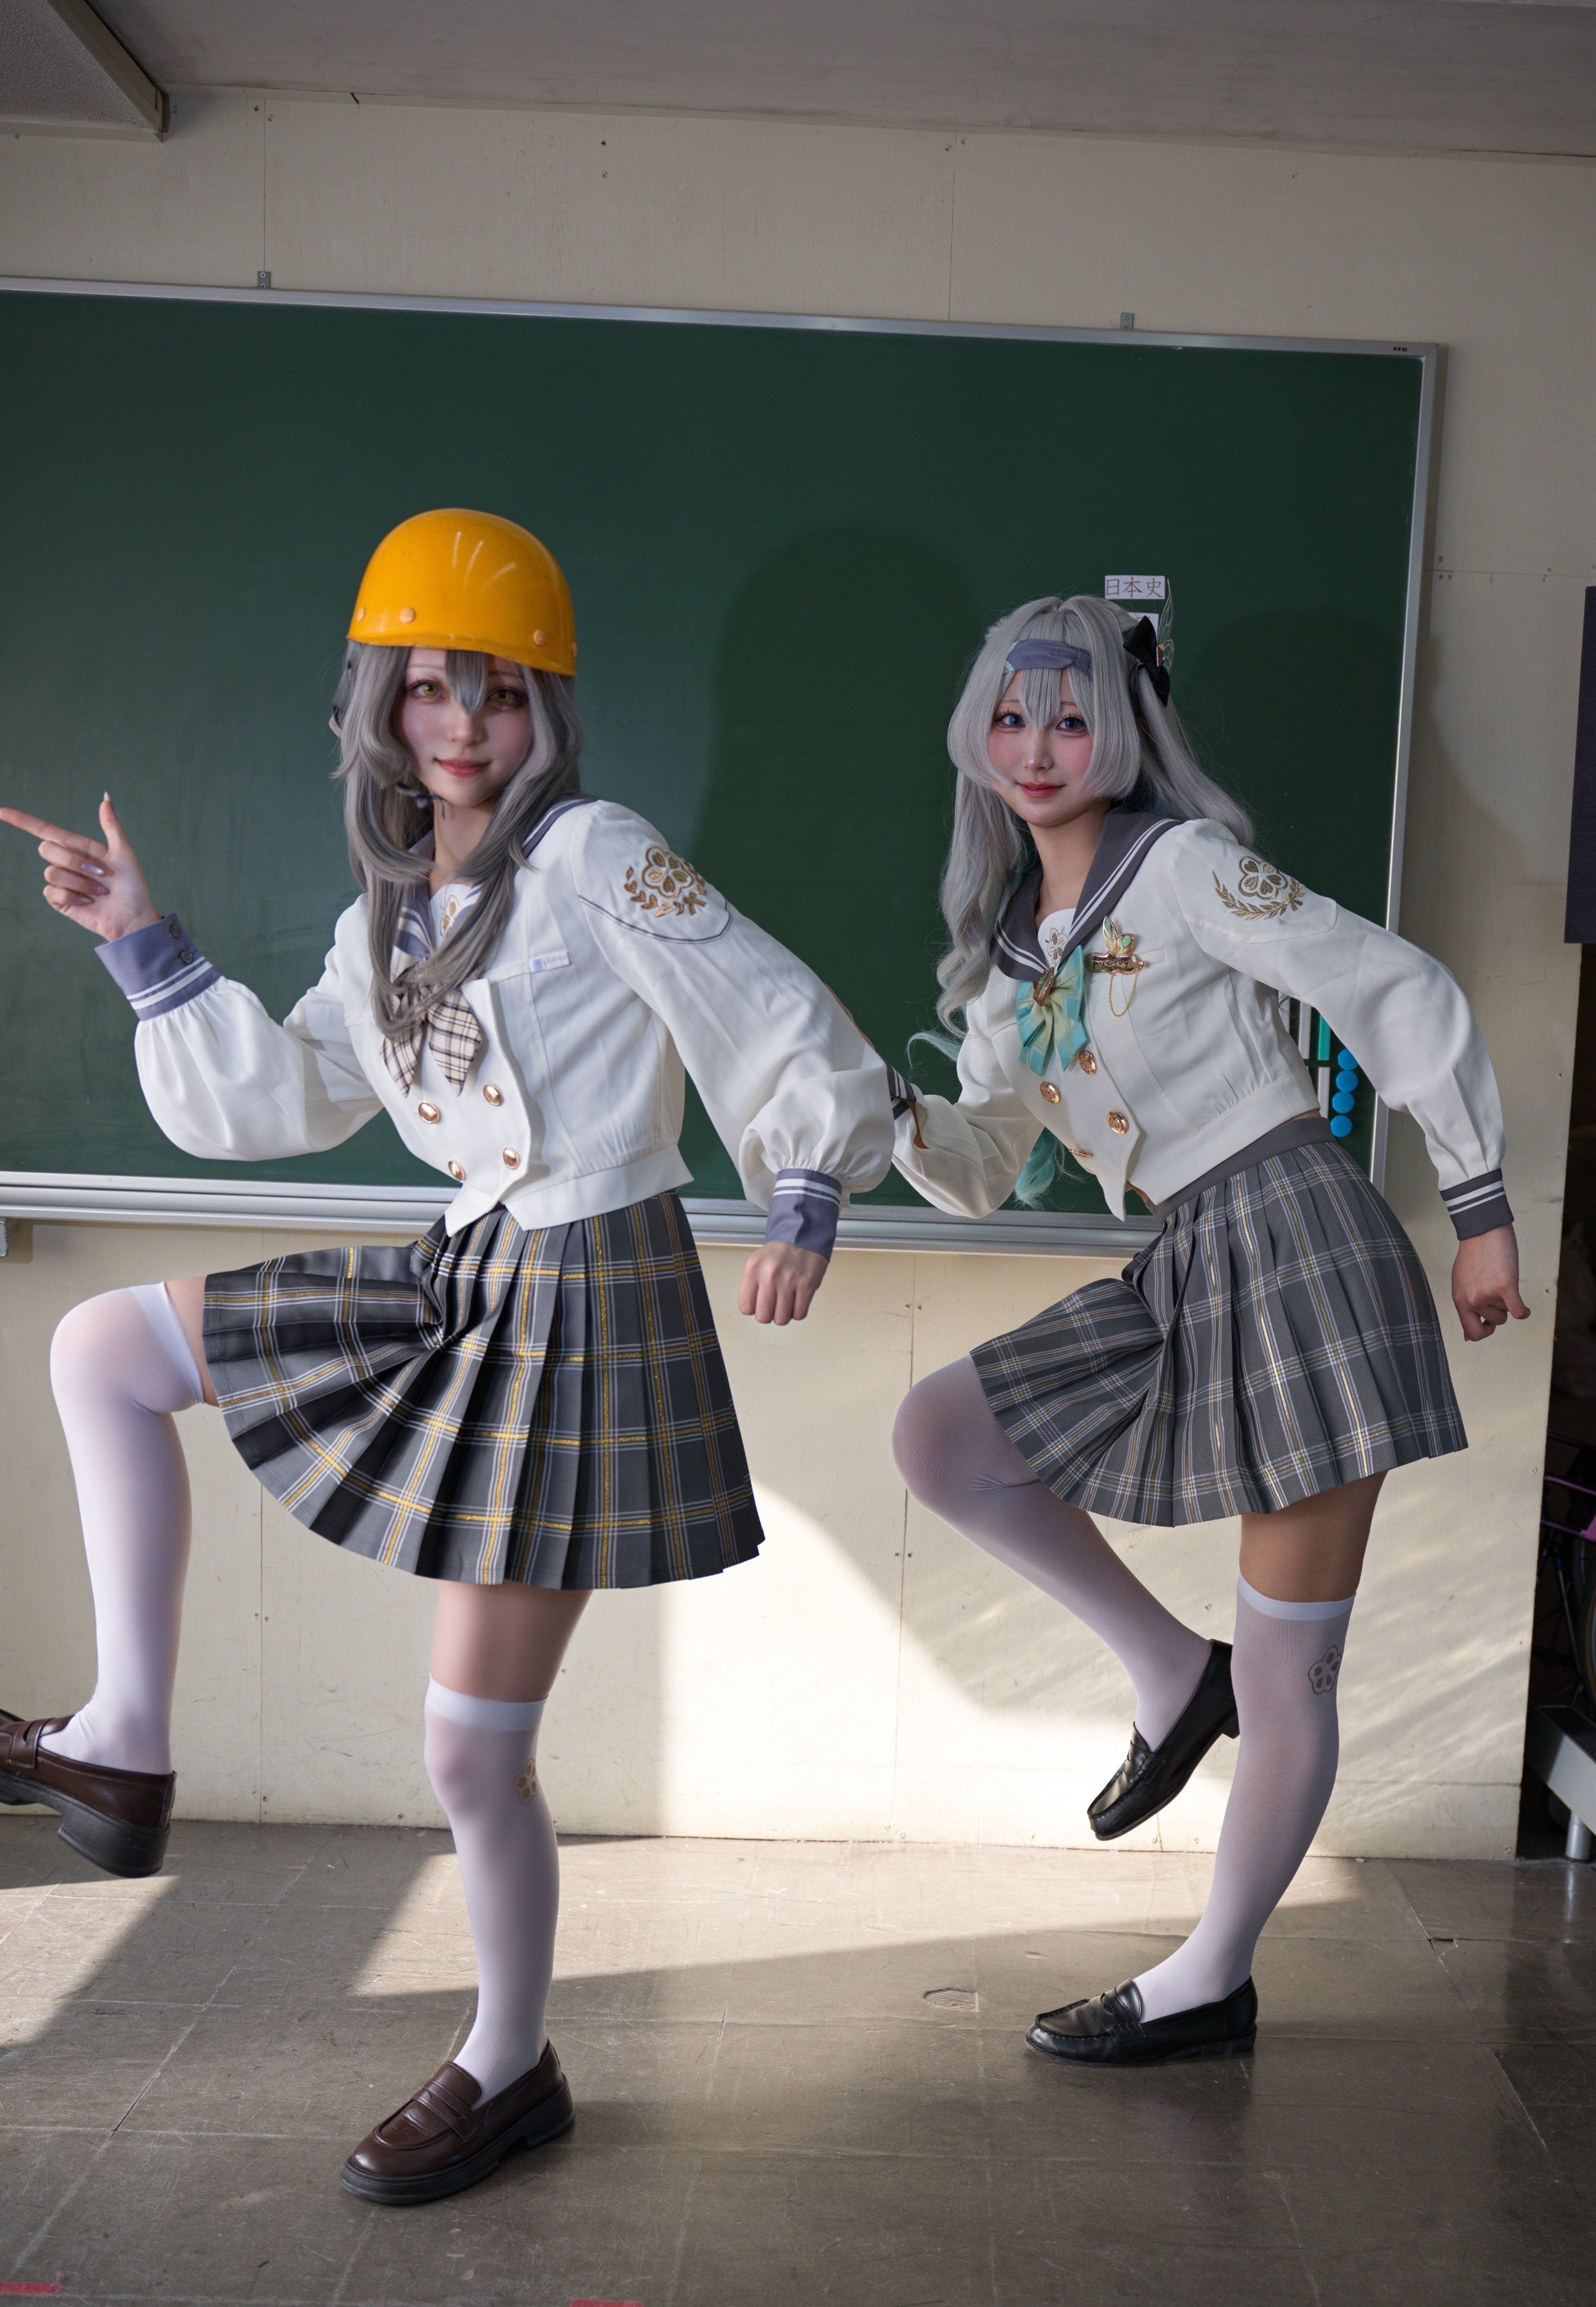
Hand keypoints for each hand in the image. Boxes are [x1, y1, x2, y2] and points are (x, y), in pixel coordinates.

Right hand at [0, 796, 159, 942]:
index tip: (1, 811)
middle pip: (47, 849)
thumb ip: (111, 826)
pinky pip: (52, 892)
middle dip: (74, 861)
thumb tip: (106, 797)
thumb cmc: (132, 886)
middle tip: (100, 873)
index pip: (45, 831)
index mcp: (79, 847)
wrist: (133, 917)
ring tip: (99, 892)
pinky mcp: (60, 901)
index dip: (22, 820)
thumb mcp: (124, 853)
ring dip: (79, 883)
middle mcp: (67, 862)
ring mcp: (62, 882)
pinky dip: (72, 897)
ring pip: (52, 872)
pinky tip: (88, 903)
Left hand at [738, 1243, 827, 1325]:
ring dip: (784, 1315)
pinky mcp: (806, 1285)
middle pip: (763, 1317)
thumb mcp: (755, 1263)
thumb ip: (750, 1286)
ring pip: (782, 1319)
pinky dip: (797, 1312)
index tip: (759, 1304)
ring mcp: (789, 1281)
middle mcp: (769, 1275)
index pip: (746, 1308)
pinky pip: (799, 1314)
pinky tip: (796, 1301)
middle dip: (768, 1315)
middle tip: (773, 1306)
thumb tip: (752, 1309)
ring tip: (785, 1303)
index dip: (753, 1309)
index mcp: (753, 1270)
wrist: (802, 1237)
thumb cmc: (779, 1254)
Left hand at [1451, 1223, 1529, 1341]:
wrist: (1482, 1230)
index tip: (1488, 1324)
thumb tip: (1468, 1337)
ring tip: (1501, 1280)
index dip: (1483, 1332)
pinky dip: (1524, 1311)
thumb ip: (1466, 1306)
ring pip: (1507, 1312)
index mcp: (1460, 1299)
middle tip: (1498, 1295)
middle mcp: (1472, 1299)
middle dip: (1499, 1312)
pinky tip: (1525, 1307)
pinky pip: (1519, 1311)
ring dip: (1508, 1300)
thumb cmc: (1474, 1254)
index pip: (1471, 1331)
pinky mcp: (1505, 1286)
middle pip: (1494, 1322)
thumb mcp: (1461, 1282)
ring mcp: (1488, 1293)